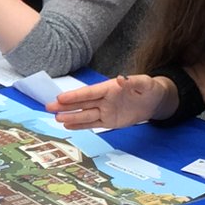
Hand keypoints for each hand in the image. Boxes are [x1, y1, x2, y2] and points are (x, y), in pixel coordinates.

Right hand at [47, 75, 172, 130]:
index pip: (89, 93)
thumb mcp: (145, 83)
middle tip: (48, 107)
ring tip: (56, 118)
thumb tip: (120, 78)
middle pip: (81, 103)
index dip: (74, 96)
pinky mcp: (109, 121)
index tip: (60, 97)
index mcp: (109, 88)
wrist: (156, 102)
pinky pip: (92, 123)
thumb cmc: (150, 89)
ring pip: (84, 114)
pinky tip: (68, 126)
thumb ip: (132, 82)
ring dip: (70, 116)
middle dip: (65, 105)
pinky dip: (80, 125)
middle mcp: (104, 100)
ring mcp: (105, 110)